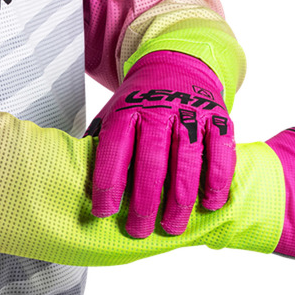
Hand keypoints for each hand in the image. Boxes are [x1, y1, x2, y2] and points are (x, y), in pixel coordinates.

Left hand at [89, 51, 234, 236]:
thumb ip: (100, 140)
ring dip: (180, 199)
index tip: (103, 211)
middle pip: (152, 159)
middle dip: (145, 201)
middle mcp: (159, 110)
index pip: (115, 148)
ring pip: (187, 160)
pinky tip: (209, 204)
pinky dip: (217, 182)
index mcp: (127, 110)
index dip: (108, 182)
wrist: (176, 64)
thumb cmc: (141, 100)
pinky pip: (221, 153)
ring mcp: (191, 113)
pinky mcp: (219, 119)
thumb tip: (73, 174)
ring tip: (172, 227)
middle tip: (139, 229)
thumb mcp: (114, 111)